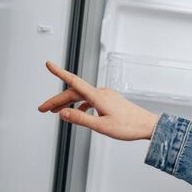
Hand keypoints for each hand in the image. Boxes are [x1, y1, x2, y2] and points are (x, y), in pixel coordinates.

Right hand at [37, 61, 159, 140]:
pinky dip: (80, 105)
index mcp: (98, 96)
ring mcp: (106, 96)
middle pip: (74, 92)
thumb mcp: (101, 126)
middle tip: (43, 108)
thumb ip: (81, 119)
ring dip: (68, 103)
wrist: (148, 125)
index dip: (59, 72)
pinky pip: (90, 100)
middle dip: (57, 100)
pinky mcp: (110, 101)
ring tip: (56, 112)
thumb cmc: (129, 126)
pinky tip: (78, 113)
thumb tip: (63, 113)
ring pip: (81, 96)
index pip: (74, 81)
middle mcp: (101, 93)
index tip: (49, 64)